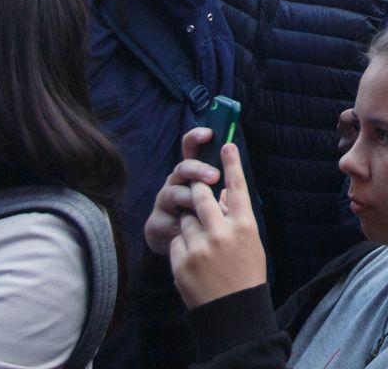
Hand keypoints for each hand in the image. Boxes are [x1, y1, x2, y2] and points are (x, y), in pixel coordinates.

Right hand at [144, 128, 221, 256]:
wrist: (184, 253)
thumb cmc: (204, 220)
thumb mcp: (217, 204)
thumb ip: (223, 192)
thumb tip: (232, 185)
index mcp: (192, 174)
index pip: (190, 149)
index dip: (196, 138)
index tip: (209, 133)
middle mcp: (176, 183)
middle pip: (183, 168)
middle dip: (198, 169)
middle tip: (214, 176)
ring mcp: (163, 201)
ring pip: (174, 193)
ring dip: (189, 197)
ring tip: (202, 207)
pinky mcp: (155, 222)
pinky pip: (167, 219)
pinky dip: (179, 224)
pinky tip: (189, 230)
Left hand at [169, 143, 267, 309]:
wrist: (231, 309)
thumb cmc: (245, 272)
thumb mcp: (249, 242)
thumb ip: (235, 217)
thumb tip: (220, 196)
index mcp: (244, 225)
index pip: (236, 187)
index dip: (232, 164)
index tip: (227, 145)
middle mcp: (222, 232)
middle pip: (201, 196)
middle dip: (196, 192)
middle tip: (197, 195)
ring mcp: (200, 246)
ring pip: (186, 219)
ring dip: (190, 225)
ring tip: (202, 246)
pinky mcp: (181, 261)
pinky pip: (176, 240)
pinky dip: (182, 246)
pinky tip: (194, 262)